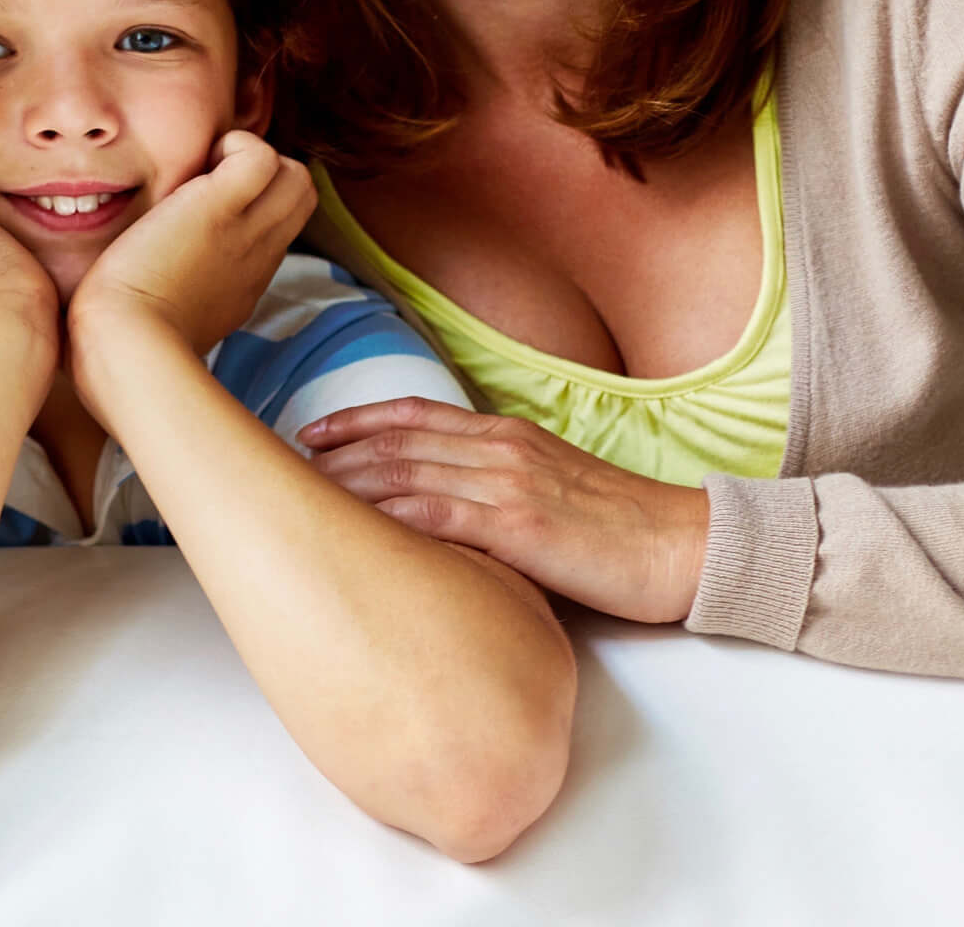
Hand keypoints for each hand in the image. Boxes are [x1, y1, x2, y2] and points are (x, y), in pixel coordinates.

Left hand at [67, 132, 313, 360]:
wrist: (123, 344)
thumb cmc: (125, 341)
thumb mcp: (168, 322)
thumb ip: (174, 300)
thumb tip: (150, 284)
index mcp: (240, 283)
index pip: (272, 231)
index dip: (248, 207)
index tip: (204, 210)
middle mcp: (255, 258)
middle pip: (301, 198)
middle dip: (264, 174)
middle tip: (207, 181)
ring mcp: (245, 233)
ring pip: (297, 177)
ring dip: (253, 157)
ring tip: (202, 174)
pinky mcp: (219, 209)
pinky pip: (260, 157)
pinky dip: (235, 146)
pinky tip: (195, 166)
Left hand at [299, 397, 707, 622]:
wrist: (686, 547)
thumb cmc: (623, 530)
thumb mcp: (552, 488)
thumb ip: (498, 484)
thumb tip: (445, 504)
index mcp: (507, 436)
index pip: (413, 415)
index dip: (355, 420)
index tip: (309, 433)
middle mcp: (499, 450)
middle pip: (392, 442)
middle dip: (331, 456)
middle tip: (277, 470)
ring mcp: (506, 485)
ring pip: (402, 472)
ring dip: (343, 485)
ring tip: (295, 499)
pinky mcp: (517, 527)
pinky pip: (434, 514)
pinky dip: (385, 516)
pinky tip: (349, 529)